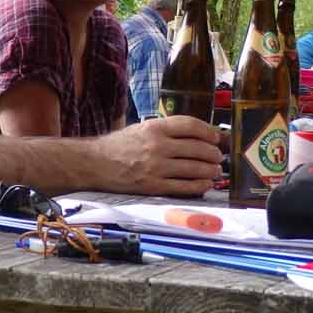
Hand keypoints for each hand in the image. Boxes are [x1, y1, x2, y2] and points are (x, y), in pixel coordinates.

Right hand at [94, 116, 221, 195]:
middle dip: (213, 153)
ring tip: (215, 170)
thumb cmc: (120, 145)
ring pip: (194, 168)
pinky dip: (199, 186)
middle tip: (218, 157)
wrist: (95, 163)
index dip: (208, 132)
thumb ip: (167, 131)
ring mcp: (155, 167)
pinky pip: (184, 186)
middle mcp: (157, 145)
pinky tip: (206, 184)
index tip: (215, 138)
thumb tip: (197, 136)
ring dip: (210, 170)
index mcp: (155, 127)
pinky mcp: (153, 186)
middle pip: (197, 148)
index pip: (191, 125)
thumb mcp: (142, 128)